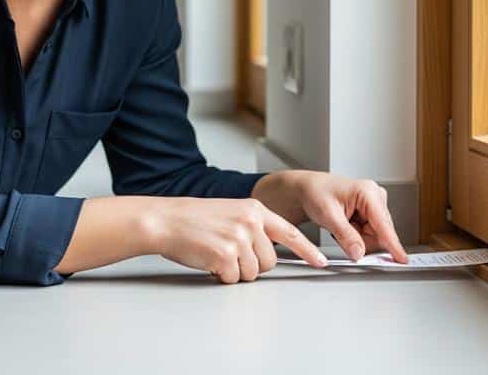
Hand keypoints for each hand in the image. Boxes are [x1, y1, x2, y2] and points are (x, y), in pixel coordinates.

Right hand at [145, 197, 328, 283]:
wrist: (166, 220)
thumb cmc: (193, 219)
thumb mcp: (230, 212)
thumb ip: (253, 227)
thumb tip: (268, 252)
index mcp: (254, 209)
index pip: (290, 233)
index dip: (308, 250)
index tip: (321, 261)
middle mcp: (250, 222)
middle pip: (270, 262)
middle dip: (252, 265)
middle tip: (229, 254)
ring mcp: (239, 239)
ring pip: (252, 273)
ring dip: (234, 271)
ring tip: (216, 253)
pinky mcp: (226, 255)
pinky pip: (233, 279)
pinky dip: (220, 276)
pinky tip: (208, 259)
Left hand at [274, 172, 408, 263]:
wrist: (309, 190)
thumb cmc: (316, 193)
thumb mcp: (328, 215)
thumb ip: (346, 236)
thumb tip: (359, 253)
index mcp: (368, 192)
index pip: (383, 224)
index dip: (392, 244)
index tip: (401, 259)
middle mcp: (375, 197)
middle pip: (380, 234)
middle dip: (361, 240)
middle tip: (340, 231)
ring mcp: (374, 206)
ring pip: (374, 237)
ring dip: (357, 238)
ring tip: (341, 226)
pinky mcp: (371, 214)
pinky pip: (368, 235)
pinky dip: (355, 236)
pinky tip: (345, 226)